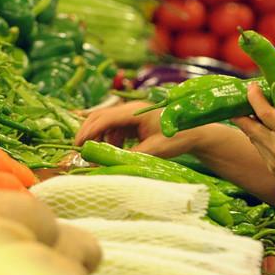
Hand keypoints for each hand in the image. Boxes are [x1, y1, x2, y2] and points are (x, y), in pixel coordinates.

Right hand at [74, 100, 196, 156]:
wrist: (196, 133)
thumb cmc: (178, 137)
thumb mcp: (154, 150)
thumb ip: (131, 155)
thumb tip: (109, 164)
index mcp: (135, 112)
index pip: (105, 118)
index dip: (89, 131)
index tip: (77, 144)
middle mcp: (131, 110)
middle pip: (102, 117)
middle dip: (89, 132)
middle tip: (79, 150)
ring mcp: (133, 115)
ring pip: (108, 124)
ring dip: (101, 138)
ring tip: (97, 157)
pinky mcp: (136, 122)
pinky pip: (117, 129)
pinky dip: (111, 140)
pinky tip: (113, 152)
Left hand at [234, 83, 274, 182]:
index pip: (264, 113)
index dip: (254, 97)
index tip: (251, 86)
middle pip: (248, 127)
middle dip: (240, 112)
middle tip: (242, 99)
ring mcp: (274, 162)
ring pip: (252, 138)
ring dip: (251, 124)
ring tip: (255, 111)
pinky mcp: (273, 169)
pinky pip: (260, 148)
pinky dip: (260, 137)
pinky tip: (268, 130)